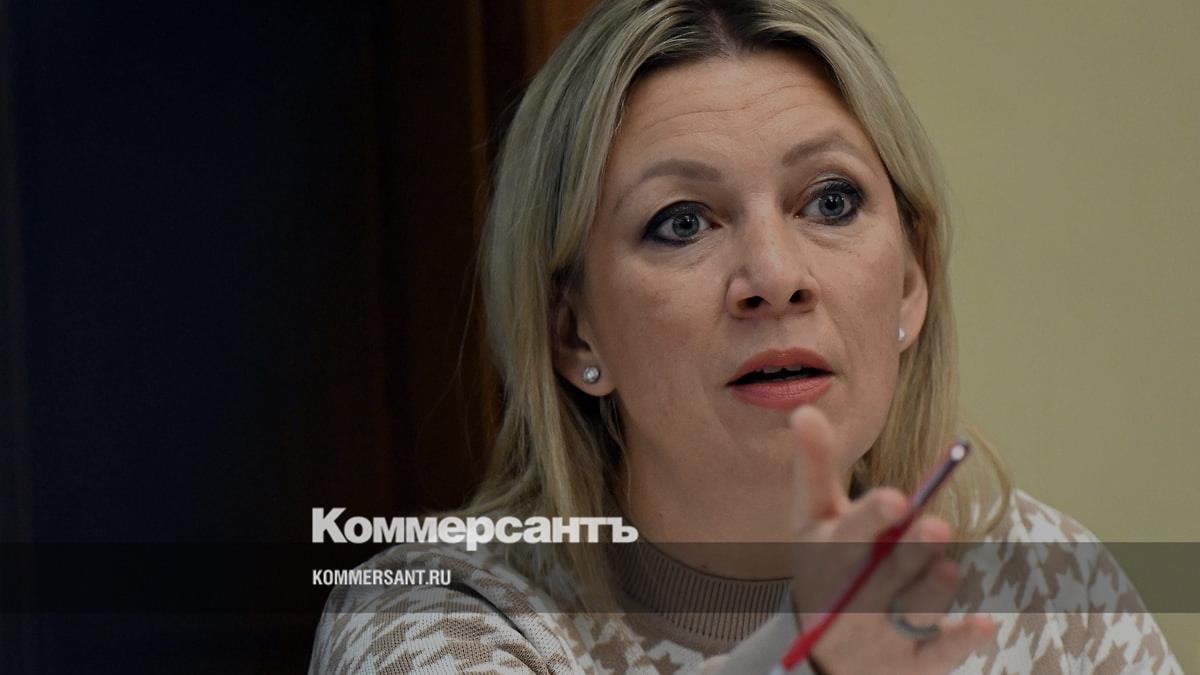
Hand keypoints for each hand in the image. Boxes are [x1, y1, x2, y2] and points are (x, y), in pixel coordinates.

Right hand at [786, 406, 995, 674]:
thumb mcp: (813, 520)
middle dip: (909, 552)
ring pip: (912, 614)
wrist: (817, 652)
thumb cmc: (823, 567)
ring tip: (947, 568)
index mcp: (828, 554)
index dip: (871, 518)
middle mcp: (852, 597)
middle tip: (936, 524)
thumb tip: (805, 408)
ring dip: (931, 593)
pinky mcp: (908, 666)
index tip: (896, 499)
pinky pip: (936, 657)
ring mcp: (880, 634)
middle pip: (885, 574)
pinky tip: (982, 623)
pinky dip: (958, 642)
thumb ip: (814, 467)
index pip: (848, 535)